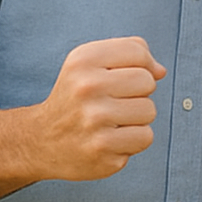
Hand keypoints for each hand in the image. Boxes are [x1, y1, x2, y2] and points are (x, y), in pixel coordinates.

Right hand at [30, 37, 165, 180]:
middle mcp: (86, 89)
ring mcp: (93, 122)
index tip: (117, 77)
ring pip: (149, 111)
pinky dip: (133, 140)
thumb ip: (131, 54)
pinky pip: (144, 138)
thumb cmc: (76, 98)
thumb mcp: (91, 63)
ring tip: (110, 122)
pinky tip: (109, 139)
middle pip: (147, 82)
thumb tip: (160, 71)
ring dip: (136, 118)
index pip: (137, 51)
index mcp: (83, 61)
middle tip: (112, 102)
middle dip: (137, 93)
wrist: (40, 141)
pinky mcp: (102, 151)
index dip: (137, 64)